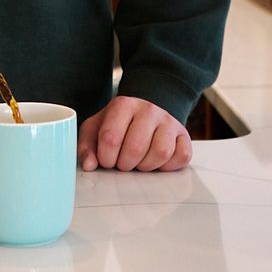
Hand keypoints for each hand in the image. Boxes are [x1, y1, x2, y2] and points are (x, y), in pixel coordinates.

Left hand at [78, 96, 192, 172]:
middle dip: (125, 164)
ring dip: (146, 166)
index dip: (105, 157)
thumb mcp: (96, 128)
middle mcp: (149, 110)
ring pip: (160, 153)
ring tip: (138, 163)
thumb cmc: (118, 123)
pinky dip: (168, 166)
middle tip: (122, 163)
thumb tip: (89, 165)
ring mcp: (169, 122)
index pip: (111, 137)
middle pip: (136, 148)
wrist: (145, 110)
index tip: (106, 160)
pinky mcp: (184, 135)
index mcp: (124, 105)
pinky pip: (181, 156)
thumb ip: (86, 146)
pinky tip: (156, 162)